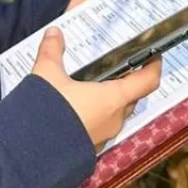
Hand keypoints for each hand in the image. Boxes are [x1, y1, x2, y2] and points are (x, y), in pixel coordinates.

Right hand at [30, 27, 161, 151]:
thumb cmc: (48, 113)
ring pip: (116, 112)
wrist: (33, 154)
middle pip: (132, 96)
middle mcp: (114, 118)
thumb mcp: (47, 76)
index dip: (154, 66)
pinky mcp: (91, 147)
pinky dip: (96, 113)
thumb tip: (54, 33)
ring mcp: (104, 136)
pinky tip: (77, 106)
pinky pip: (101, 125)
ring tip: (92, 84)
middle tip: (115, 65)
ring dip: (109, 98)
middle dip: (127, 81)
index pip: (147, 81)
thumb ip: (52, 52)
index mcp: (113, 98)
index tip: (153, 55)